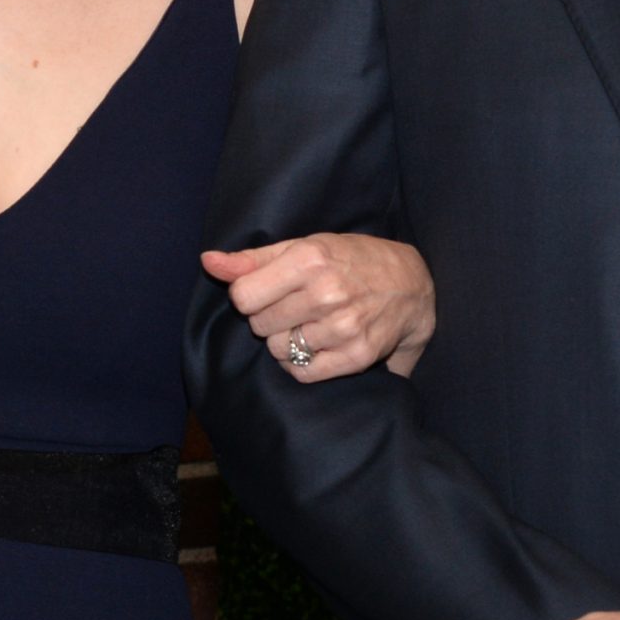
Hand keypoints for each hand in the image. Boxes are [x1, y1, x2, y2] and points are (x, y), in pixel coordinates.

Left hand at [202, 233, 435, 378]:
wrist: (412, 284)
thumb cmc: (351, 260)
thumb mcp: (304, 247)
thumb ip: (253, 259)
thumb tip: (207, 261)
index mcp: (309, 259)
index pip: (243, 297)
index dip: (249, 297)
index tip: (268, 292)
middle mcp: (326, 293)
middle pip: (260, 326)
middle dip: (270, 318)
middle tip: (295, 306)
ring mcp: (343, 327)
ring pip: (279, 351)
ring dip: (287, 342)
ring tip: (309, 324)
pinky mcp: (356, 356)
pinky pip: (302, 373)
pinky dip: (302, 363)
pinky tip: (318, 344)